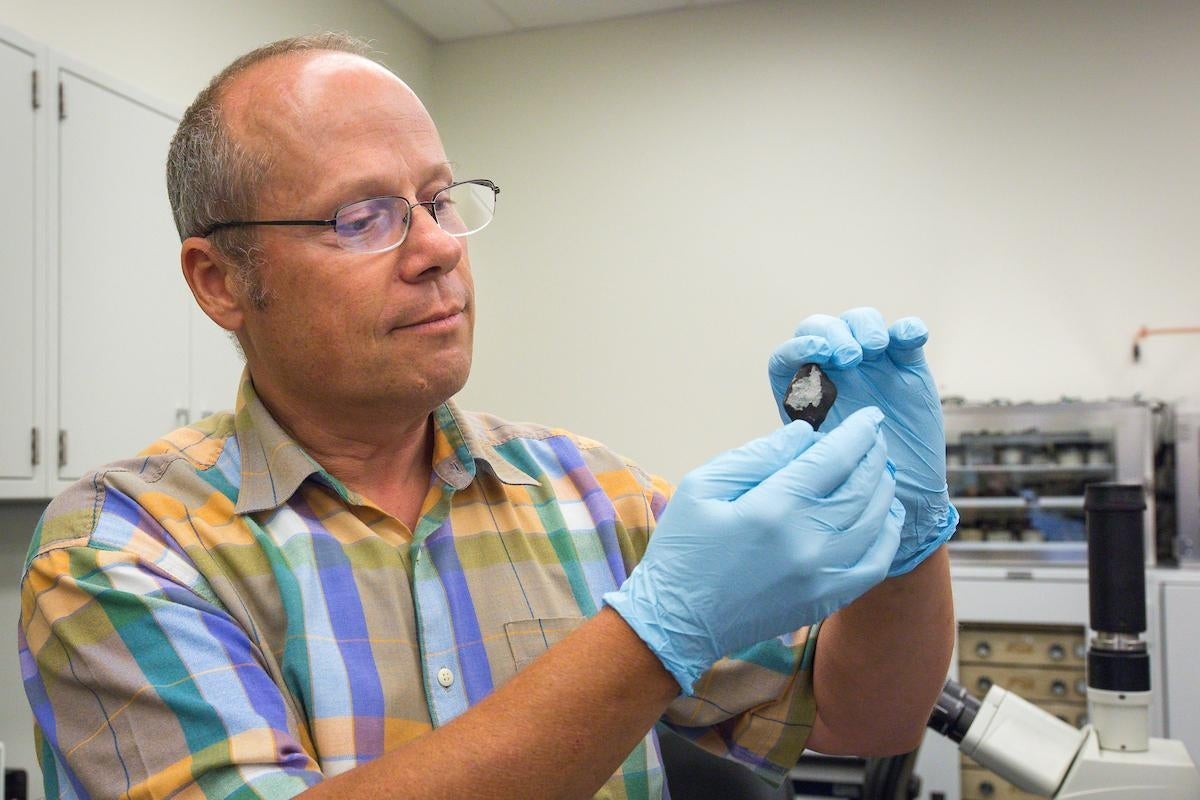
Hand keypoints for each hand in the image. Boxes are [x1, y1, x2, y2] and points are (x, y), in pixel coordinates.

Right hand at [603, 408, 901, 692]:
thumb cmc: (684, 548)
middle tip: (874, 440)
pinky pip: (875, 565)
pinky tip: (884, 517)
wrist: (677, 621)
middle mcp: (806, 542)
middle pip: (862, 488)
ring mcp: (821, 576)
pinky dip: (887, 536)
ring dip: (883, 491)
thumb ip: (757, 456)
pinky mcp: (825, 601)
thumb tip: (805, 435)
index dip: (858, 433)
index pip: (834, 459)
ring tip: (878, 472)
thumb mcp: (702, 486)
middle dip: (874, 457)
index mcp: (772, 508)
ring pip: (875, 523)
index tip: (871, 417)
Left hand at [767, 307, 958, 577]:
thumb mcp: (820, 472)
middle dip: (833, 334)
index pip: (787, 357)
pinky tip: (911, 338)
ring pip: (860, 322)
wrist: (902, 496)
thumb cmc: (853, 486)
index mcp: (802, 393)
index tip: (814, 355)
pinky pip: (905, 333)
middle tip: (849, 359)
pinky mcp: (906, 364)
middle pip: (822, 328)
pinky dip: (907, 328)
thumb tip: (792, 437)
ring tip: (874, 350)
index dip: (798, 348)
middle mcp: (833, 373)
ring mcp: (870, 365)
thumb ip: (805, 452)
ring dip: (865, 327)